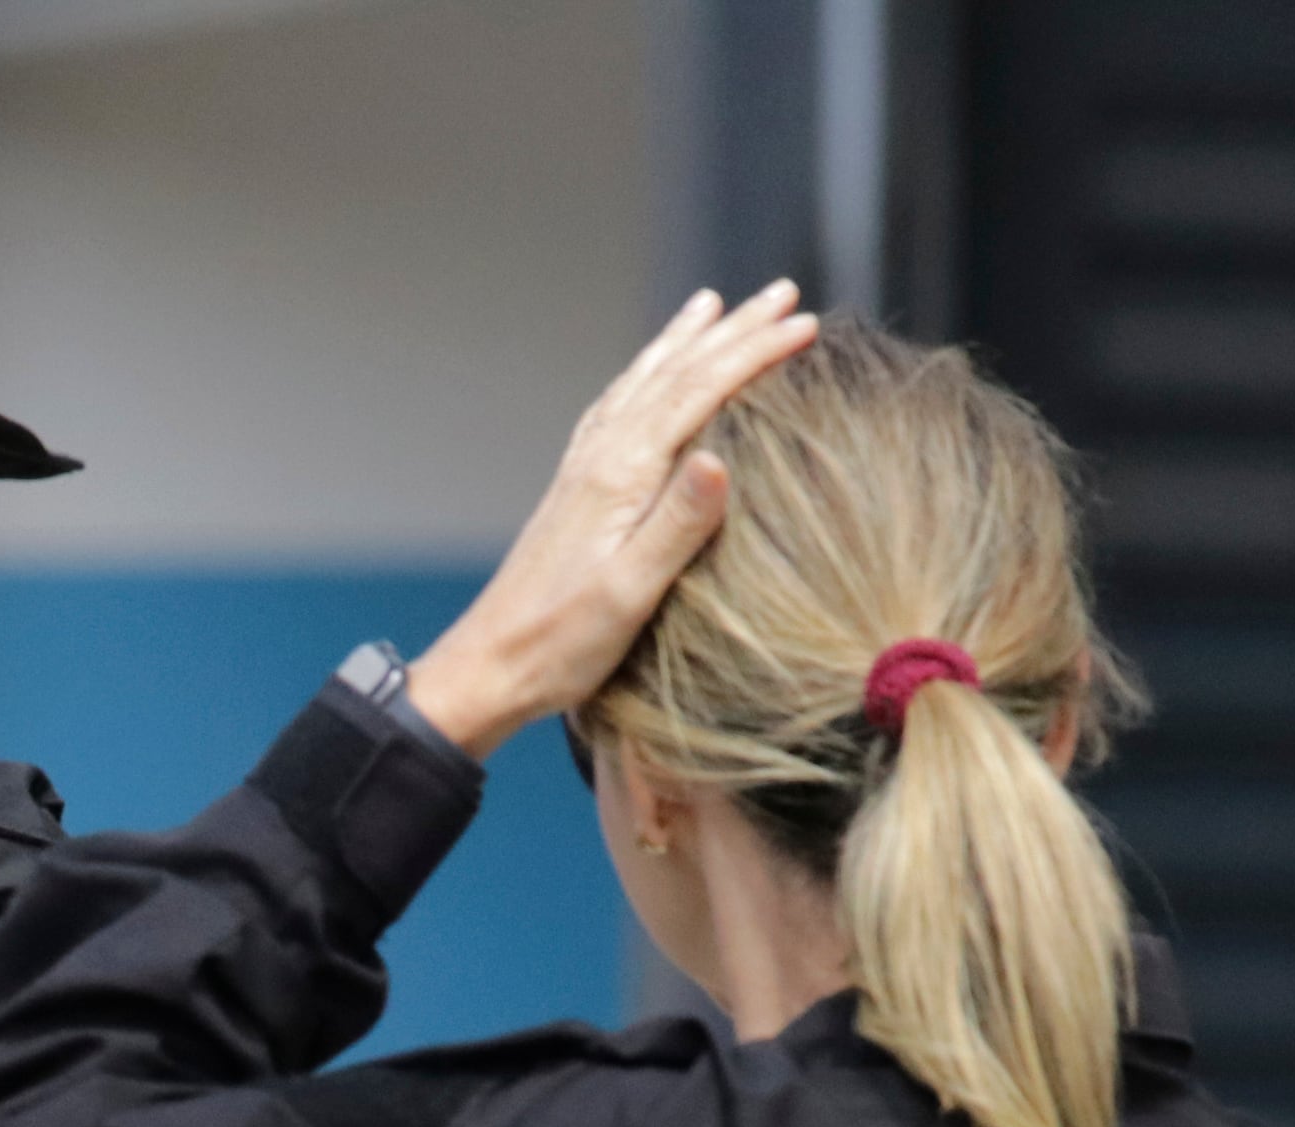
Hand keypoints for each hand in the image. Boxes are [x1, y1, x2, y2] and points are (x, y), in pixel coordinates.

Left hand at [406, 282, 823, 760]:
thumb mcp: (629, 594)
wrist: (489, 667)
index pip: (698, 392)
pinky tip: (645, 377)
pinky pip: (614, 411)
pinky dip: (641, 379)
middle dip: (732, 330)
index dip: (754, 353)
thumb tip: (718, 460)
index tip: (805, 324)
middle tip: (783, 291)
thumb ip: (676, 527)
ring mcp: (583, 472)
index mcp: (621, 476)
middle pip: (673, 374)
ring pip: (642, 384)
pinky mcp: (573, 492)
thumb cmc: (562, 642)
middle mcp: (600, 460)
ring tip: (712, 305)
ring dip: (682, 342)